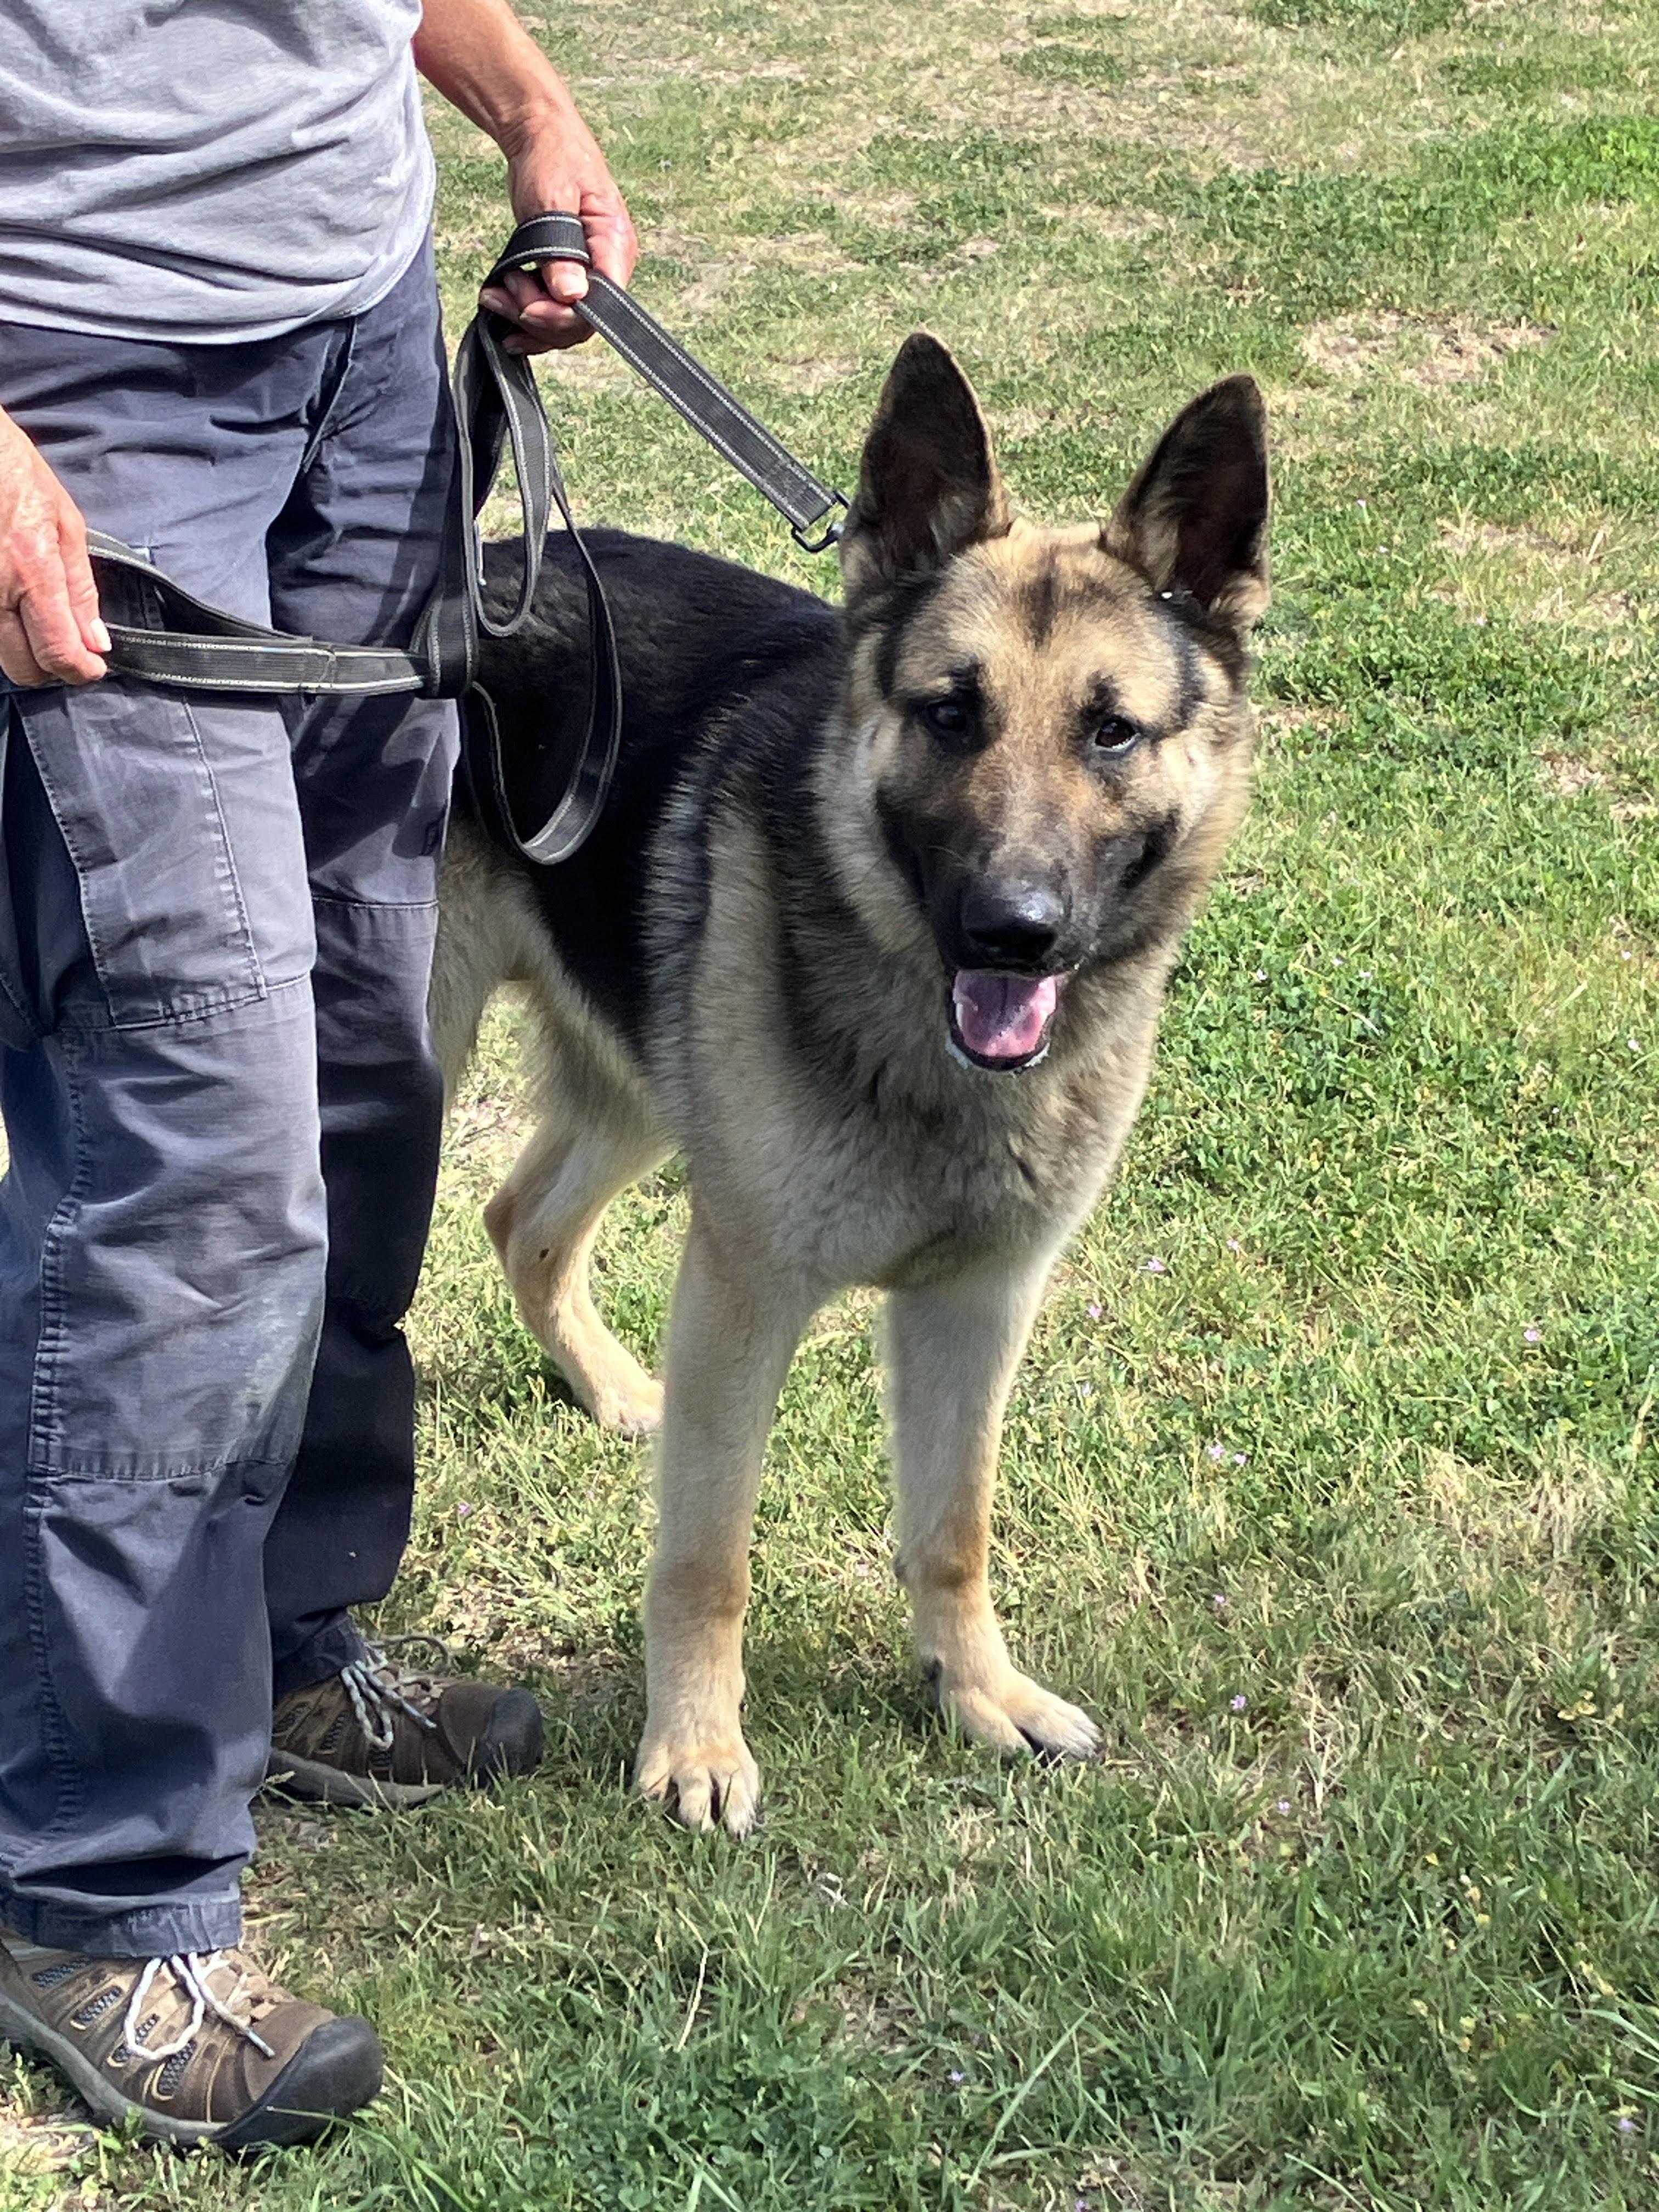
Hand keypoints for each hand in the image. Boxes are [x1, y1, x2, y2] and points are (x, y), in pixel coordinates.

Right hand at [0, 410, 107, 686]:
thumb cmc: (14, 472)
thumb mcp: (65, 522)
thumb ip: (81, 588)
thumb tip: (96, 642)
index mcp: (31, 571)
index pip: (57, 652)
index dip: (80, 671)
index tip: (92, 668)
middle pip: (23, 668)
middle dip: (50, 667)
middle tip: (66, 645)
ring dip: (22, 649)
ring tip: (37, 619)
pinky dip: (1, 627)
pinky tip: (12, 603)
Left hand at [478, 108, 637, 355]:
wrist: (541, 134)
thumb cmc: (552, 155)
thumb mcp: (553, 197)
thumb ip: (561, 249)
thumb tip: (572, 295)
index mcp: (615, 246)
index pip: (600, 304)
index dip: (562, 316)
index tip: (525, 305)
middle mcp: (609, 266)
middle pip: (580, 321)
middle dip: (537, 317)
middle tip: (501, 293)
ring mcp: (590, 273)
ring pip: (564, 323)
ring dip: (525, 318)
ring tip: (494, 296)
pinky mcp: (569, 275)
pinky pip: (554, 311)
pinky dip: (526, 316)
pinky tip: (501, 309)